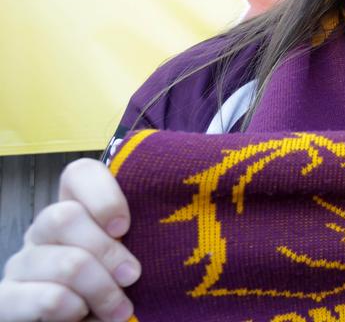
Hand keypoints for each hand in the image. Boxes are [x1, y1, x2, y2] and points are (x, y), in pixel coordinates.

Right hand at [0, 159, 138, 321]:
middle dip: (108, 251)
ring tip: (119, 309)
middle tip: (132, 276)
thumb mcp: (134, 253)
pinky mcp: (8, 299)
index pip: (79, 173)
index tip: (125, 227)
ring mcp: (21, 265)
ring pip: (66, 263)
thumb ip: (147, 228)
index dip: (104, 195)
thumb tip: (189, 197)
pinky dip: (75, 309)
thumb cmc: (118, 289)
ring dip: (102, 290)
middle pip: (64, 216)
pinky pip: (48, 297)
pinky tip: (82, 315)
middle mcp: (42, 232)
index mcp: (76, 211)